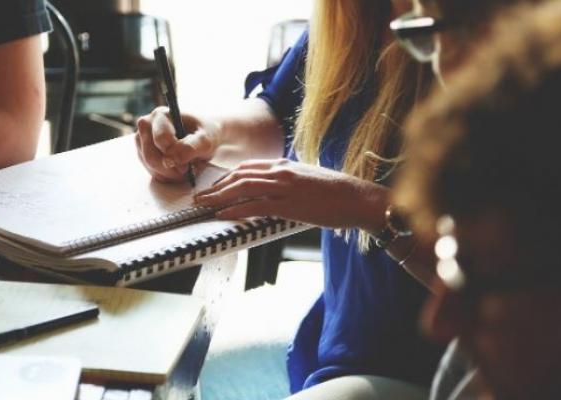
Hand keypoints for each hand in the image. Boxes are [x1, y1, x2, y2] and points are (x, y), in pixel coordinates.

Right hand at [134, 107, 218, 182]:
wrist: (203, 138)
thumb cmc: (204, 134)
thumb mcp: (205, 140)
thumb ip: (190, 148)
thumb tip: (172, 160)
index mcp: (161, 115)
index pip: (160, 139)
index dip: (174, 154)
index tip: (187, 164)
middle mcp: (146, 126)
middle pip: (151, 155)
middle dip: (170, 168)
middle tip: (186, 170)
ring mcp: (142, 141)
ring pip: (150, 166)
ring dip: (170, 173)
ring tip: (185, 168)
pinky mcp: (143, 155)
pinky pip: (152, 172)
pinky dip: (167, 176)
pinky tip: (178, 170)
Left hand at [194, 159, 386, 229]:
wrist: (359, 198)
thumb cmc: (338, 193)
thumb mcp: (308, 179)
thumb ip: (288, 182)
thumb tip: (274, 192)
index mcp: (285, 164)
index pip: (247, 167)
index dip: (226, 177)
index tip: (214, 187)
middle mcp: (281, 171)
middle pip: (239, 175)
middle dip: (216, 186)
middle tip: (200, 197)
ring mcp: (284, 187)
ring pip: (242, 188)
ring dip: (219, 197)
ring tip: (204, 205)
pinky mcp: (289, 204)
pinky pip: (255, 206)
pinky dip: (236, 210)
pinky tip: (223, 215)